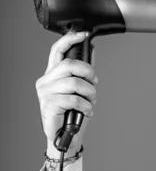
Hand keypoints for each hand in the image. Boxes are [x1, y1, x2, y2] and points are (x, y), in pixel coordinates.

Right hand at [36, 31, 97, 158]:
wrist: (66, 137)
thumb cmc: (73, 113)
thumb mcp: (81, 91)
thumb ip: (83, 74)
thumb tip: (92, 54)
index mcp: (53, 74)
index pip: (57, 51)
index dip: (70, 40)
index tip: (83, 34)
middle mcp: (46, 81)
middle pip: (69, 64)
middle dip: (88, 72)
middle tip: (94, 84)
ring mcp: (45, 92)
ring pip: (75, 83)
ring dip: (90, 93)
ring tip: (90, 102)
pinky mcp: (49, 104)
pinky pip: (74, 99)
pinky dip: (86, 106)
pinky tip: (87, 111)